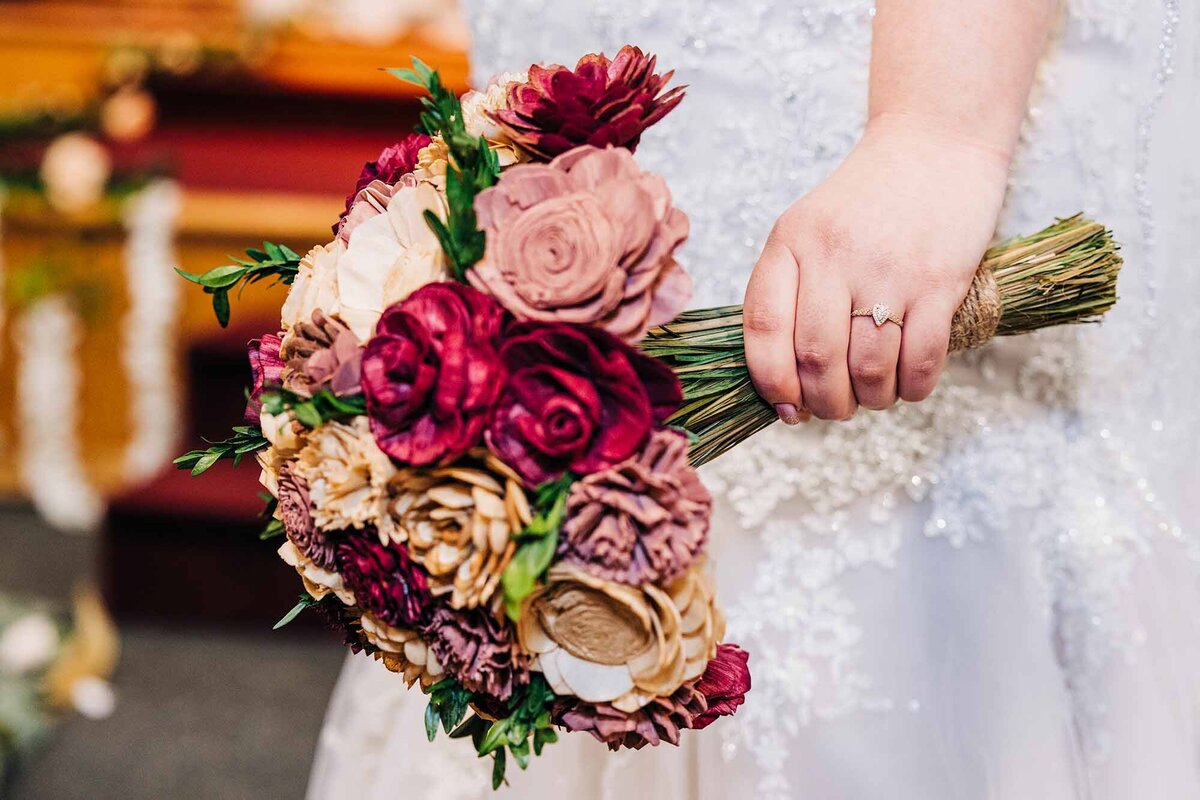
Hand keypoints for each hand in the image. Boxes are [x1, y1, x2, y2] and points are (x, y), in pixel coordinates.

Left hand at [743, 113, 1010, 421]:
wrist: (936, 142)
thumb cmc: (867, 201)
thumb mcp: (807, 229)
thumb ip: (788, 292)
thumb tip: (783, 382)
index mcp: (790, 243)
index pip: (762, 328)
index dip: (770, 382)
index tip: (784, 407)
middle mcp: (833, 255)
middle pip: (816, 359)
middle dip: (824, 403)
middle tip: (835, 409)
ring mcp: (888, 268)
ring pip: (868, 367)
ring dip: (870, 399)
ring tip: (872, 397)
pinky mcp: (941, 279)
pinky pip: (920, 359)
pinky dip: (912, 388)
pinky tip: (908, 386)